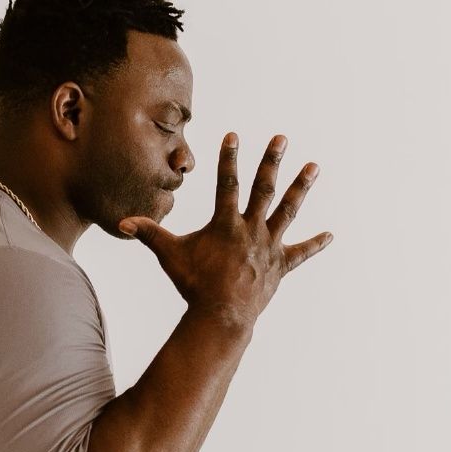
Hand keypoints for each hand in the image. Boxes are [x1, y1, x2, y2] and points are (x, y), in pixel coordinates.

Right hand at [118, 132, 331, 329]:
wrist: (222, 316)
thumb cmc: (194, 285)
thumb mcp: (169, 256)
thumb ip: (148, 234)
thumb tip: (120, 223)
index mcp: (226, 224)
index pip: (227, 183)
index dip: (228, 159)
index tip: (233, 135)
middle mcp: (251, 230)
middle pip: (264, 188)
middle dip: (272, 161)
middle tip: (282, 138)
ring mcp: (268, 247)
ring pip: (288, 211)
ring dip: (301, 188)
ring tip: (314, 166)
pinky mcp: (280, 266)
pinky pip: (301, 253)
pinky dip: (315, 244)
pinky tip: (330, 235)